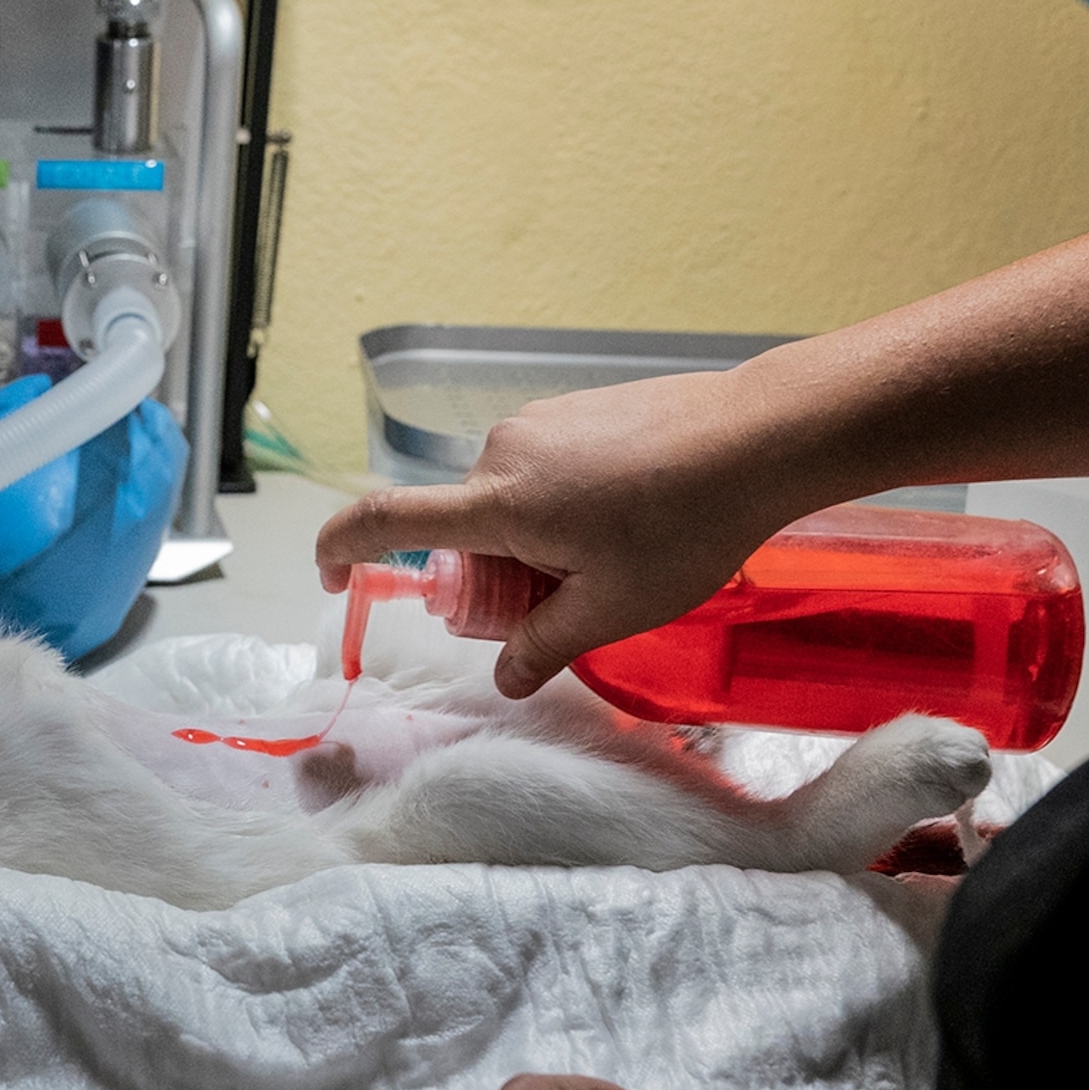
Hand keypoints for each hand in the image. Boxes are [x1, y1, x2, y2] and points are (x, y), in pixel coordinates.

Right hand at [315, 368, 819, 697]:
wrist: (757, 435)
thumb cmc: (687, 524)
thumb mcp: (615, 608)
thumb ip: (546, 644)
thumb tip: (506, 680)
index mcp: (499, 502)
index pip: (386, 520)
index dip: (340, 550)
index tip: (330, 579)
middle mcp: (501, 451)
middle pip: (465, 527)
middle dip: (495, 575)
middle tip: (568, 603)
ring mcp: (537, 423)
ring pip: (507, 502)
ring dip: (534, 541)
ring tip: (616, 557)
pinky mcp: (570, 409)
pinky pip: (540, 470)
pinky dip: (560, 507)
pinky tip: (628, 517)